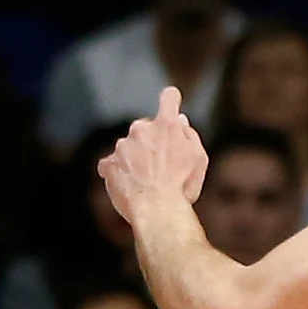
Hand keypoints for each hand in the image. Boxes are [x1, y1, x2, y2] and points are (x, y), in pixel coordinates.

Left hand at [97, 89, 206, 215]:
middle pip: (145, 127)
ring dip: (135, 159)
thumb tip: (179, 121)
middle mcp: (141, 129)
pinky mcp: (108, 164)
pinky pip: (112, 164)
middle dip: (151, 142)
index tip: (171, 105)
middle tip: (161, 167)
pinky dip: (118, 173)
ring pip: (128, 148)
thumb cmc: (183, 187)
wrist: (158, 211)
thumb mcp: (199, 159)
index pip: (169, 98)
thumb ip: (189, 135)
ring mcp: (122, 146)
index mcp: (167, 124)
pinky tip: (129, 187)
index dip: (171, 101)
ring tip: (146, 183)